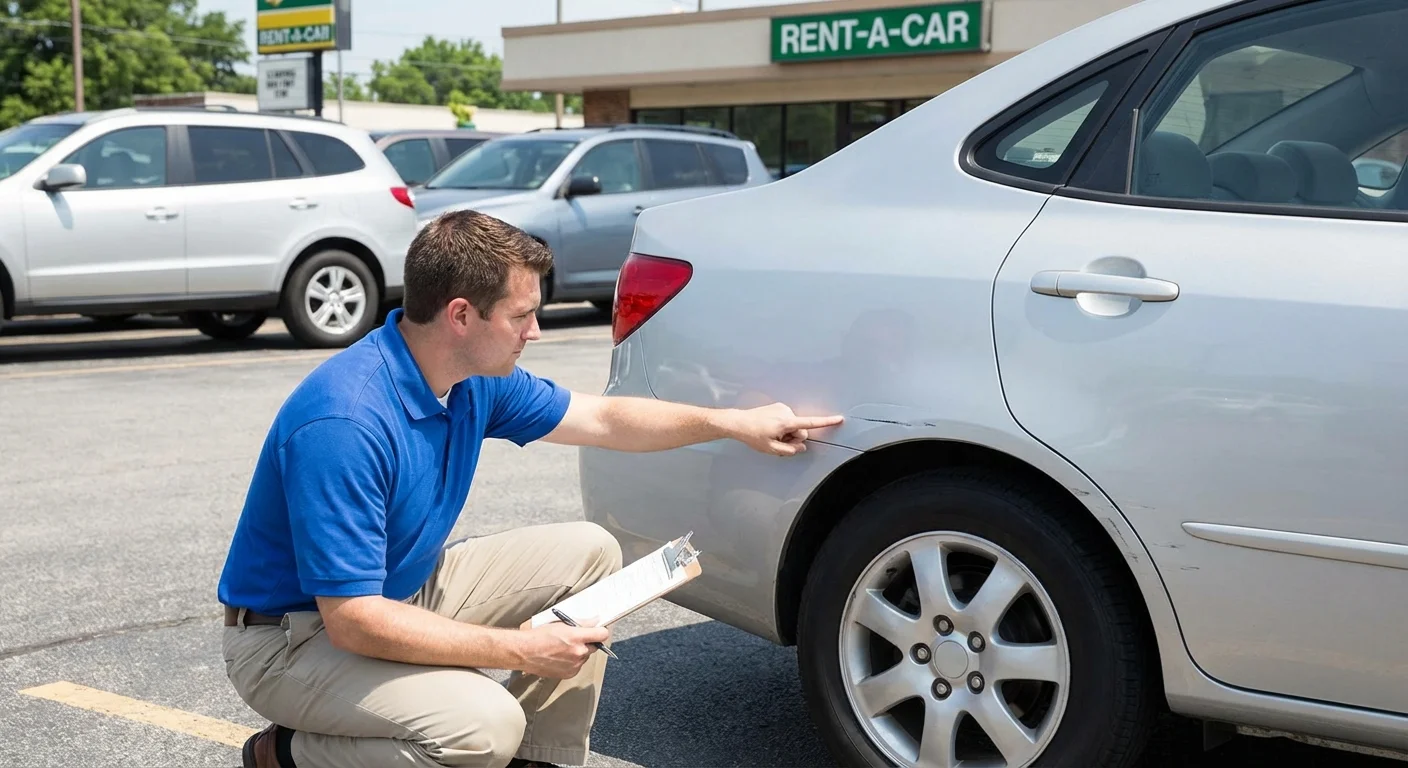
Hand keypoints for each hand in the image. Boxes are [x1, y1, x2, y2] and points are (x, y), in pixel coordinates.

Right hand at [518, 620, 610, 678]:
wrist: (524, 652)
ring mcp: (575, 665)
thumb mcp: (560, 623)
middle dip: (588, 642)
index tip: (598, 630)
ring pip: (585, 656)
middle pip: (594, 646)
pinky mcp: (569, 674)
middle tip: (575, 639)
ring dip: (579, 653)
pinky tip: (560, 657)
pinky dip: (573, 662)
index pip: (602, 634)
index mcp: (576, 637)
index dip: (601, 631)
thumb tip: (595, 621)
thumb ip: (581, 623)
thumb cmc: (539, 636)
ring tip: (563, 648)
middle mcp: (578, 652)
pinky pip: (577, 666)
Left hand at [726, 403, 843, 455]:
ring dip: (786, 433)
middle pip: (800, 430)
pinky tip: (769, 429)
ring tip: (770, 434)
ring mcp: (782, 408)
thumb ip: (789, 450)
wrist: (739, 422)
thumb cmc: (753, 435)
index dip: (826, 422)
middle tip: (777, 442)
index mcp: (786, 422)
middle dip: (793, 438)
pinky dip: (782, 427)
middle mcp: (786, 412)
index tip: (839, 419)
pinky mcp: (778, 407)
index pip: (810, 423)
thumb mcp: (771, 449)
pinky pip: (787, 420)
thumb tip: (800, 447)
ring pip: (794, 425)